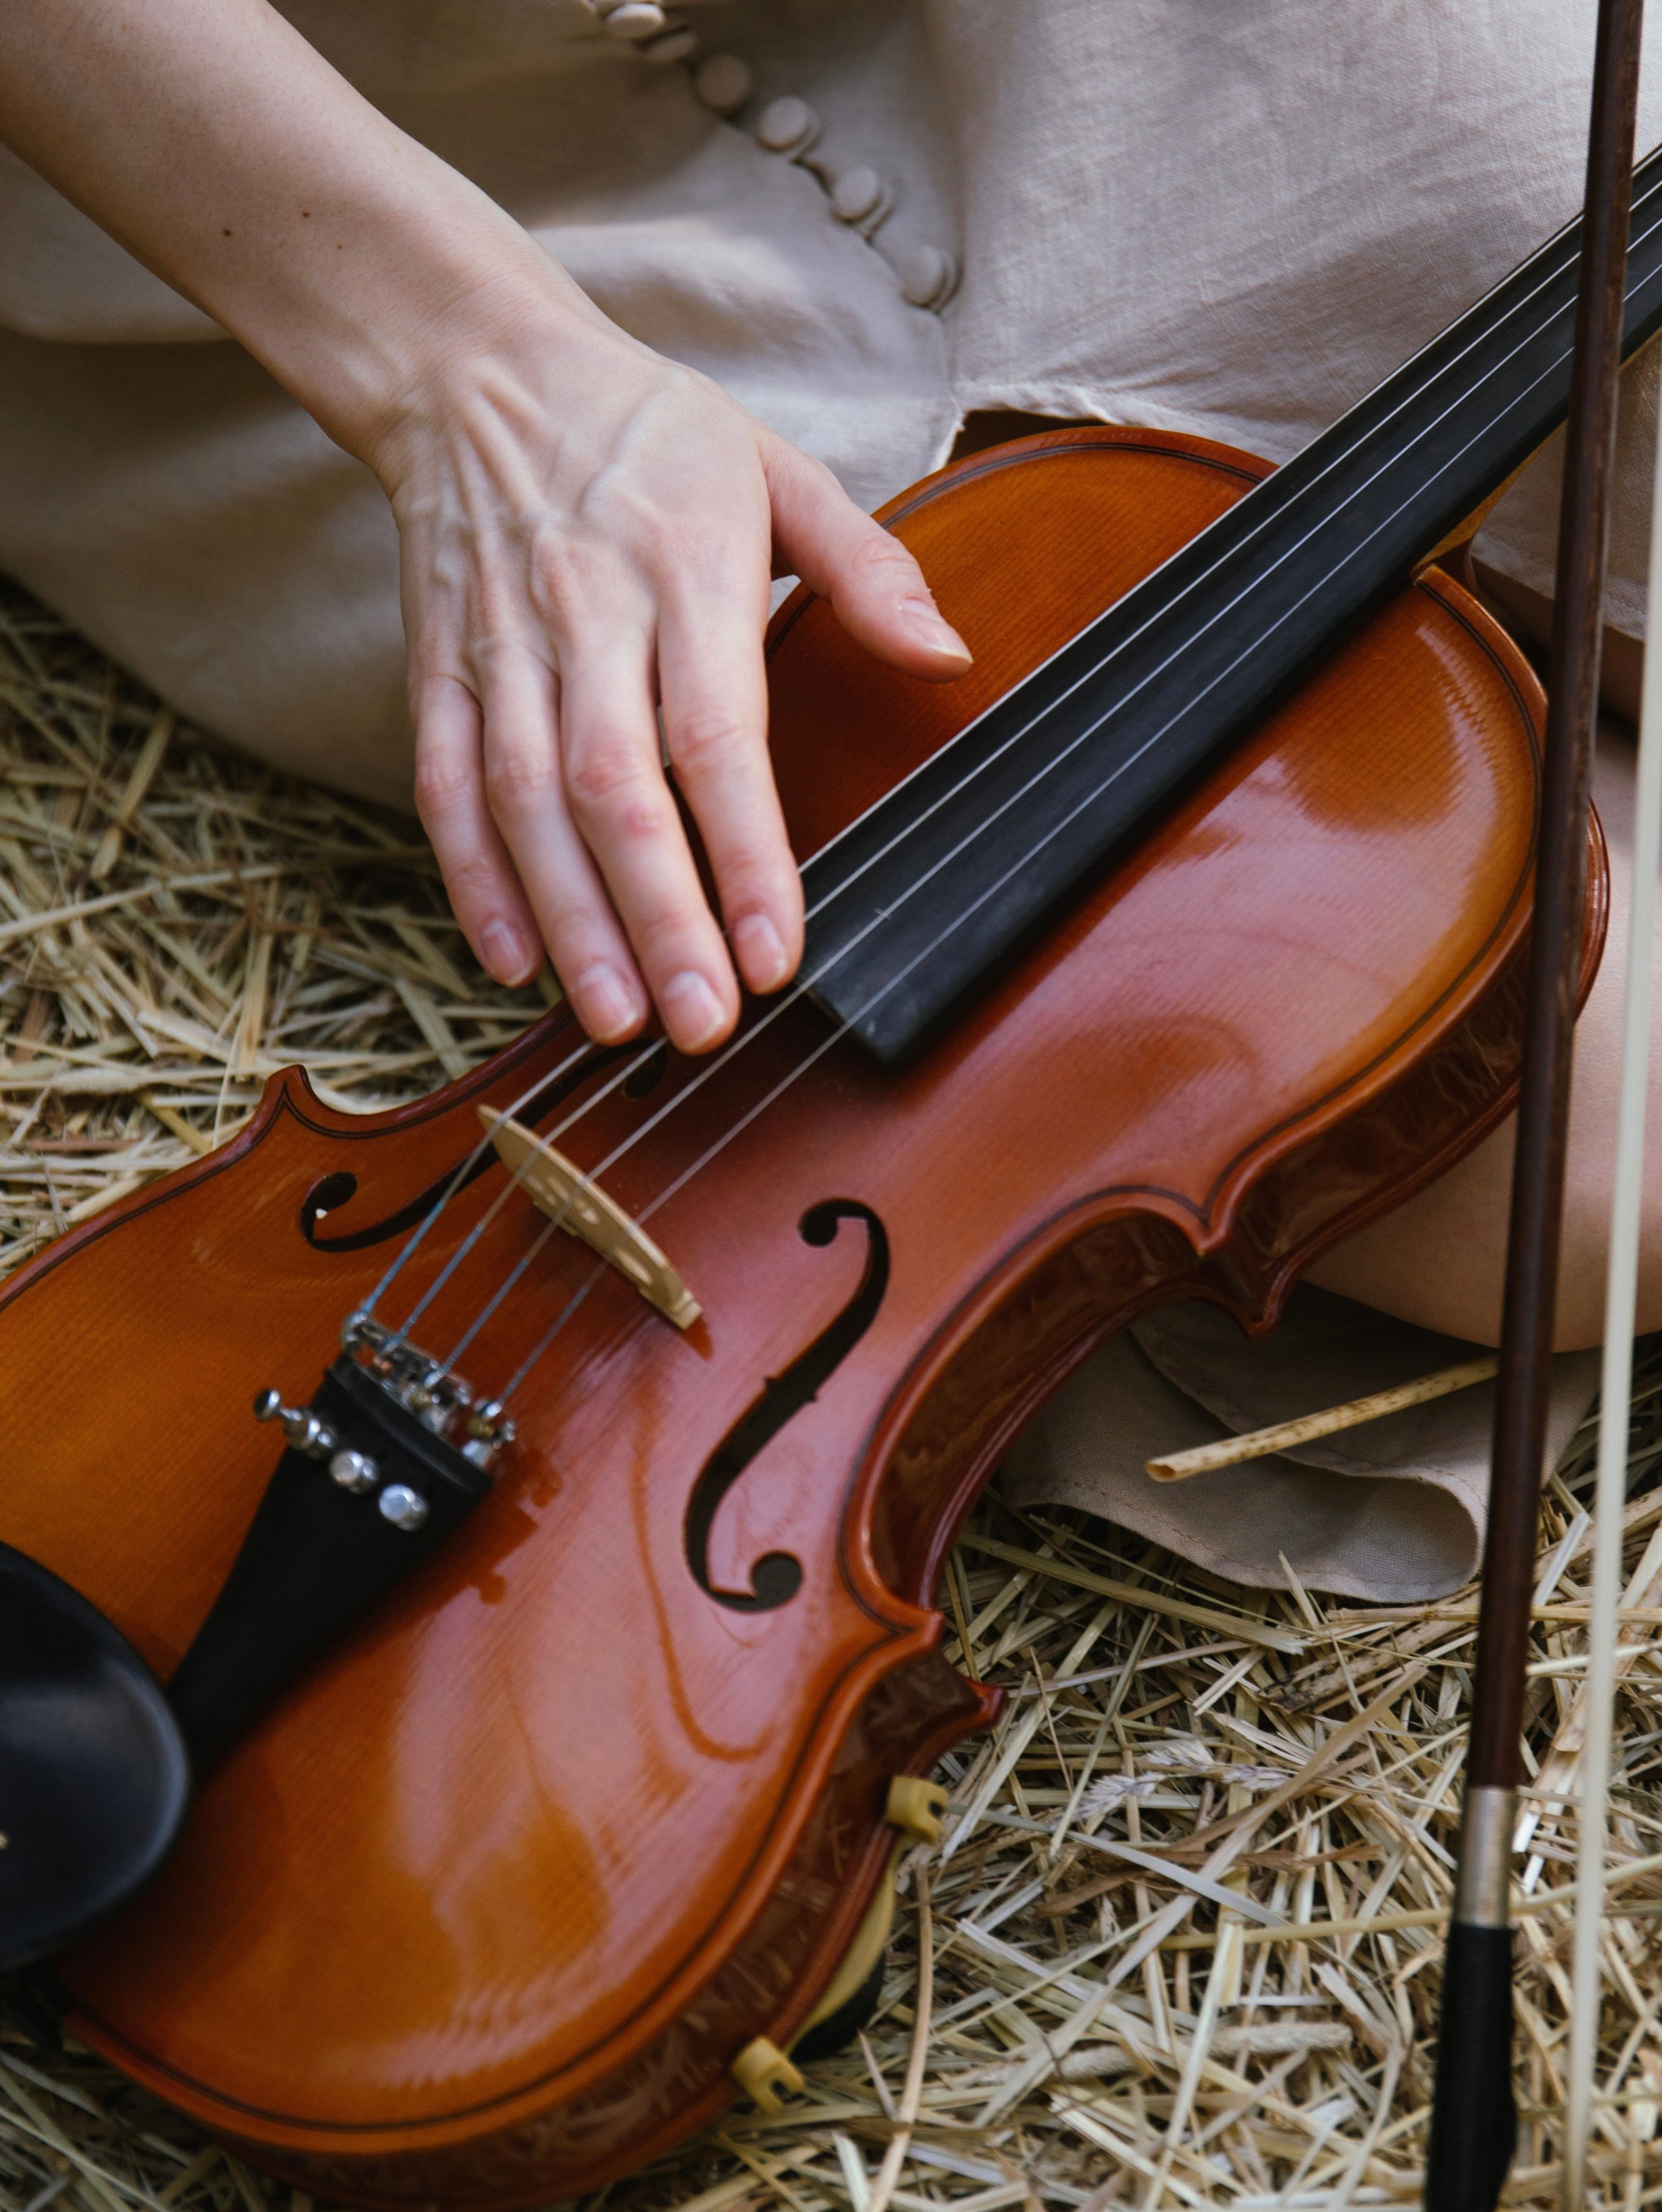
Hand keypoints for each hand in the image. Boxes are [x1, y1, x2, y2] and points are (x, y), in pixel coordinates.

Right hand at [0, 0, 970, 1054]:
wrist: (478, 373)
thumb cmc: (651, 434)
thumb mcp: (779, 469)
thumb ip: (868, 567)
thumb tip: (948, 656)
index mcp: (683, 568)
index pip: (715, 733)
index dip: (744, 853)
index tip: (779, 955)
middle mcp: (587, 616)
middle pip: (615, 787)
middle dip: (658, 917)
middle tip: (700, 1025)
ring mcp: (501, 649)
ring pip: (525, 802)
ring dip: (570, 920)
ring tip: (616, 1021)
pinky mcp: (436, 670)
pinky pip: (444, 786)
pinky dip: (472, 879)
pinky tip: (513, 961)